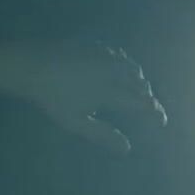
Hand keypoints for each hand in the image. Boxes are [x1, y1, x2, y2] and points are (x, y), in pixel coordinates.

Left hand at [23, 42, 168, 153]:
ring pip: (131, 68)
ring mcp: (105, 55)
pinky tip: (121, 69)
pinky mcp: (96, 45)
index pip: (142, 104)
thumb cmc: (53, 97)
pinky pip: (119, 55)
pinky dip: (125, 65)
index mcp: (111, 90)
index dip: (155, 113)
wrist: (33, 65)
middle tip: (150, 109)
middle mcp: (113, 71)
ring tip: (139, 90)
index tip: (161, 121)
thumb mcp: (75, 121)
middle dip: (147, 97)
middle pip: (140, 84)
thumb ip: (101, 134)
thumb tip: (127, 149)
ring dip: (139, 80)